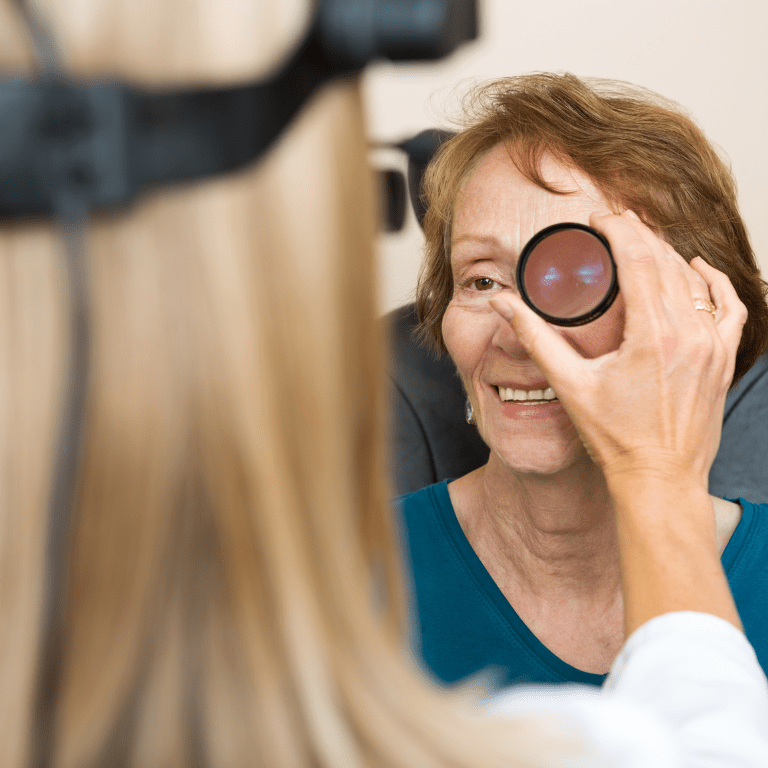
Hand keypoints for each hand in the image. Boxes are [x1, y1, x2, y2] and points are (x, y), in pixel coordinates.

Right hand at [489, 210, 746, 487]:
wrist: (660, 479)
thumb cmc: (615, 438)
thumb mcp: (570, 384)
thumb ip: (536, 337)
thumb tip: (505, 304)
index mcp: (652, 336)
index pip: (640, 260)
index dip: (619, 230)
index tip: (601, 218)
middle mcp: (690, 334)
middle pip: (667, 262)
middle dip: (640, 235)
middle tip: (616, 222)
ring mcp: (712, 346)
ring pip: (695, 280)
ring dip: (669, 254)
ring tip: (644, 240)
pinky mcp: (723, 359)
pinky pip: (728, 306)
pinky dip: (714, 282)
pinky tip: (698, 268)